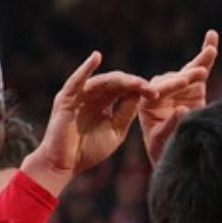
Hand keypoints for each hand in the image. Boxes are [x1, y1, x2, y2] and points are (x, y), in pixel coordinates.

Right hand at [21, 52, 151, 192]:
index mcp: (105, 104)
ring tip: (136, 82)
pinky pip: (76, 81)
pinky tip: (96, 57)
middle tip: (150, 89)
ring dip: (120, 80)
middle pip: (116, 83)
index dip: (140, 89)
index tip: (156, 94)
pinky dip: (85, 68)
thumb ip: (126, 112)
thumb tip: (141, 94)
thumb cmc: (88, 151)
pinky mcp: (66, 98)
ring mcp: (78, 96)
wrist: (65, 165)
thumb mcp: (115, 130)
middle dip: (134, 84)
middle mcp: (92, 96)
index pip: (125, 90)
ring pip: (102, 81)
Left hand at [139, 30, 218, 162]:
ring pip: (188, 73)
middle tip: (194, 77)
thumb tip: (184, 109)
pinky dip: (206, 54)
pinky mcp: (194, 86)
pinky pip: (200, 67)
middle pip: (172, 80)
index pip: (155, 91)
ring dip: (199, 64)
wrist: (175, 154)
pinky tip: (212, 35)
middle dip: (183, 78)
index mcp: (145, 102)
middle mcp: (160, 89)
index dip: (163, 90)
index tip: (168, 90)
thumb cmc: (164, 149)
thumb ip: (172, 124)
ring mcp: (178, 86)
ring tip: (210, 54)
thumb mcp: (163, 140)